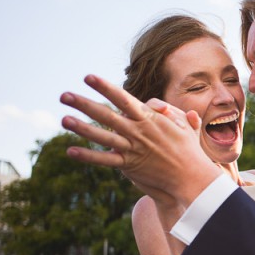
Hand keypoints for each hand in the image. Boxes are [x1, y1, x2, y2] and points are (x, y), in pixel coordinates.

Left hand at [60, 75, 219, 205]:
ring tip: (64, 119)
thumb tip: (160, 107)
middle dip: (83, 104)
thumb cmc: (190, 150)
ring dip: (81, 127)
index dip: (104, 87)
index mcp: (149, 119)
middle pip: (106, 114)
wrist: (191, 177)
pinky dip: (88, 156)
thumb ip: (172, 113)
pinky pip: (105, 160)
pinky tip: (71, 151)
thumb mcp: (186, 126)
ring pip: (102, 136)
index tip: (88, 78)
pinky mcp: (129, 165)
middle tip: (63, 95)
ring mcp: (132, 148)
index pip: (122, 99)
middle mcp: (138, 131)